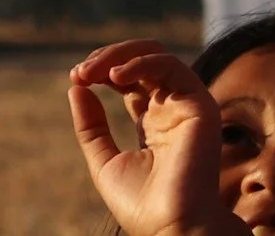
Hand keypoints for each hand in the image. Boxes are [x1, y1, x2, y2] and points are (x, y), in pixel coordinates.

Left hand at [68, 39, 245, 235]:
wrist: (171, 228)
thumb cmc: (142, 205)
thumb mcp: (104, 161)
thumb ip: (91, 127)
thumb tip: (75, 88)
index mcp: (153, 122)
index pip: (129, 80)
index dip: (101, 71)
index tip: (76, 79)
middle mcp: (171, 108)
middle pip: (140, 62)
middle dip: (106, 58)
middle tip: (80, 72)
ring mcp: (186, 104)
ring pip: (155, 55)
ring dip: (119, 56)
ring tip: (91, 70)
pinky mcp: (199, 104)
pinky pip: (170, 66)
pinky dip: (139, 63)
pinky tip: (114, 76)